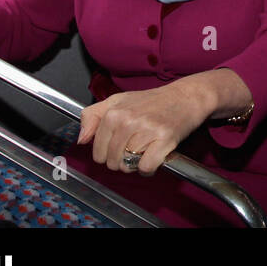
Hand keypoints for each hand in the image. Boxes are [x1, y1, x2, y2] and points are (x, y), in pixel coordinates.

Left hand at [78, 80, 211, 175]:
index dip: (107, 153)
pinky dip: (149, 168)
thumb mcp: (117, 101)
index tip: (119, 145)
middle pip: (112, 161)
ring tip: (145, 149)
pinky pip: (146, 167)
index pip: (97, 152)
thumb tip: (81, 140)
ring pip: (128, 165)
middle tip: (134, 147)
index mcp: (113, 113)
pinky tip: (154, 156)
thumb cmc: (151, 101)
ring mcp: (147, 129)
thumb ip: (92, 117)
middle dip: (121, 160)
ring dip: (136, 163)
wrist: (185, 96)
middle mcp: (128, 120)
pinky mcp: (165, 139)